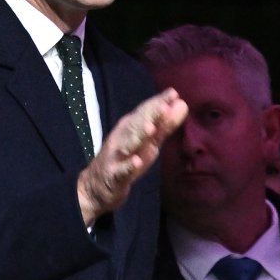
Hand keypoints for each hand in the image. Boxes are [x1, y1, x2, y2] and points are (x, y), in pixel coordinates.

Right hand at [76, 88, 187, 225]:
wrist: (97, 186)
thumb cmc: (127, 159)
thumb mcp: (149, 142)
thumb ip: (165, 125)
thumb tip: (183, 103)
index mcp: (131, 127)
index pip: (145, 112)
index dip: (158, 103)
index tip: (173, 92)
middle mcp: (123, 138)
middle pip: (136, 124)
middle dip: (150, 115)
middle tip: (165, 105)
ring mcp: (117, 156)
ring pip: (128, 144)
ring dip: (138, 135)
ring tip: (151, 128)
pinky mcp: (114, 175)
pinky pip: (122, 170)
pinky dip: (129, 166)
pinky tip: (137, 162)